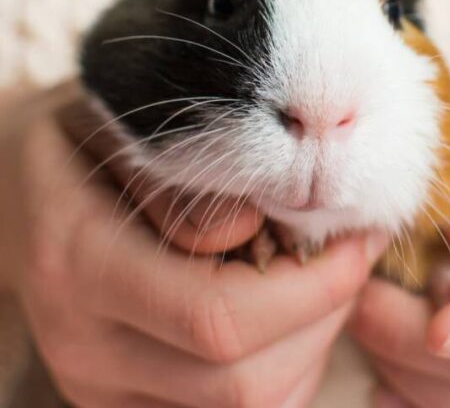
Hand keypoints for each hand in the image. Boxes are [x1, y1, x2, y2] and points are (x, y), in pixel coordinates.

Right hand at [0, 82, 387, 407]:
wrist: (13, 189)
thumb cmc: (80, 140)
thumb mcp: (120, 124)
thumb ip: (181, 180)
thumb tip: (257, 232)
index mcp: (80, 263)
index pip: (220, 319)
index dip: (314, 288)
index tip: (360, 236)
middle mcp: (86, 346)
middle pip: (243, 381)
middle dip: (325, 318)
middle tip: (354, 254)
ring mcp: (100, 384)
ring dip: (311, 345)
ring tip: (326, 277)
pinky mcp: (122, 398)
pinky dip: (283, 367)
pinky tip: (289, 310)